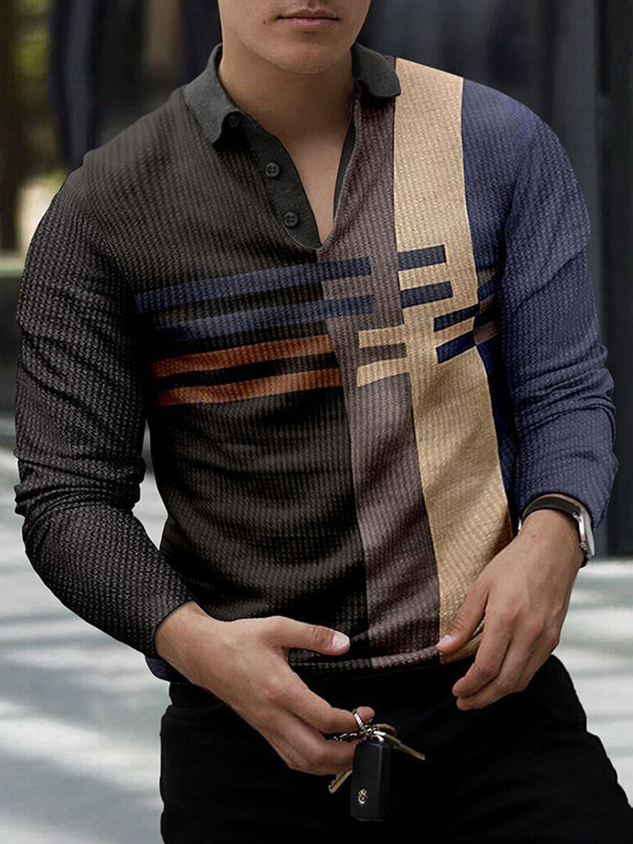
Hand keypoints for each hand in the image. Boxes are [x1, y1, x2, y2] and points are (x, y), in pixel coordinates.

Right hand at [155, 605, 373, 775]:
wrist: (203, 654)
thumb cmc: (239, 640)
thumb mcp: (277, 627)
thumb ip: (313, 635)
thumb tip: (343, 644)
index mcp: (279, 689)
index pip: (322, 719)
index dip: (351, 722)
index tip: (367, 713)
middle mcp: (273, 715)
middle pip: (315, 752)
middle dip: (347, 754)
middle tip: (370, 741)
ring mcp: (266, 726)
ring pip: (302, 762)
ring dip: (332, 764)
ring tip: (355, 751)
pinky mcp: (262, 730)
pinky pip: (289, 757)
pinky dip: (312, 763)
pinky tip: (327, 754)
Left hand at [435, 508, 582, 709]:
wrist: (551, 551)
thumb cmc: (514, 564)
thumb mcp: (480, 586)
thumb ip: (463, 621)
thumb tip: (443, 648)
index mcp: (506, 618)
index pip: (486, 667)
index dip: (470, 685)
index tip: (456, 691)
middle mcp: (529, 633)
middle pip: (505, 682)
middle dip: (482, 698)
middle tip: (464, 702)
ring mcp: (545, 638)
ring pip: (521, 680)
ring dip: (499, 693)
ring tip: (479, 695)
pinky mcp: (554, 639)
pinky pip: (533, 669)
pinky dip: (515, 679)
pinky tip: (500, 677)